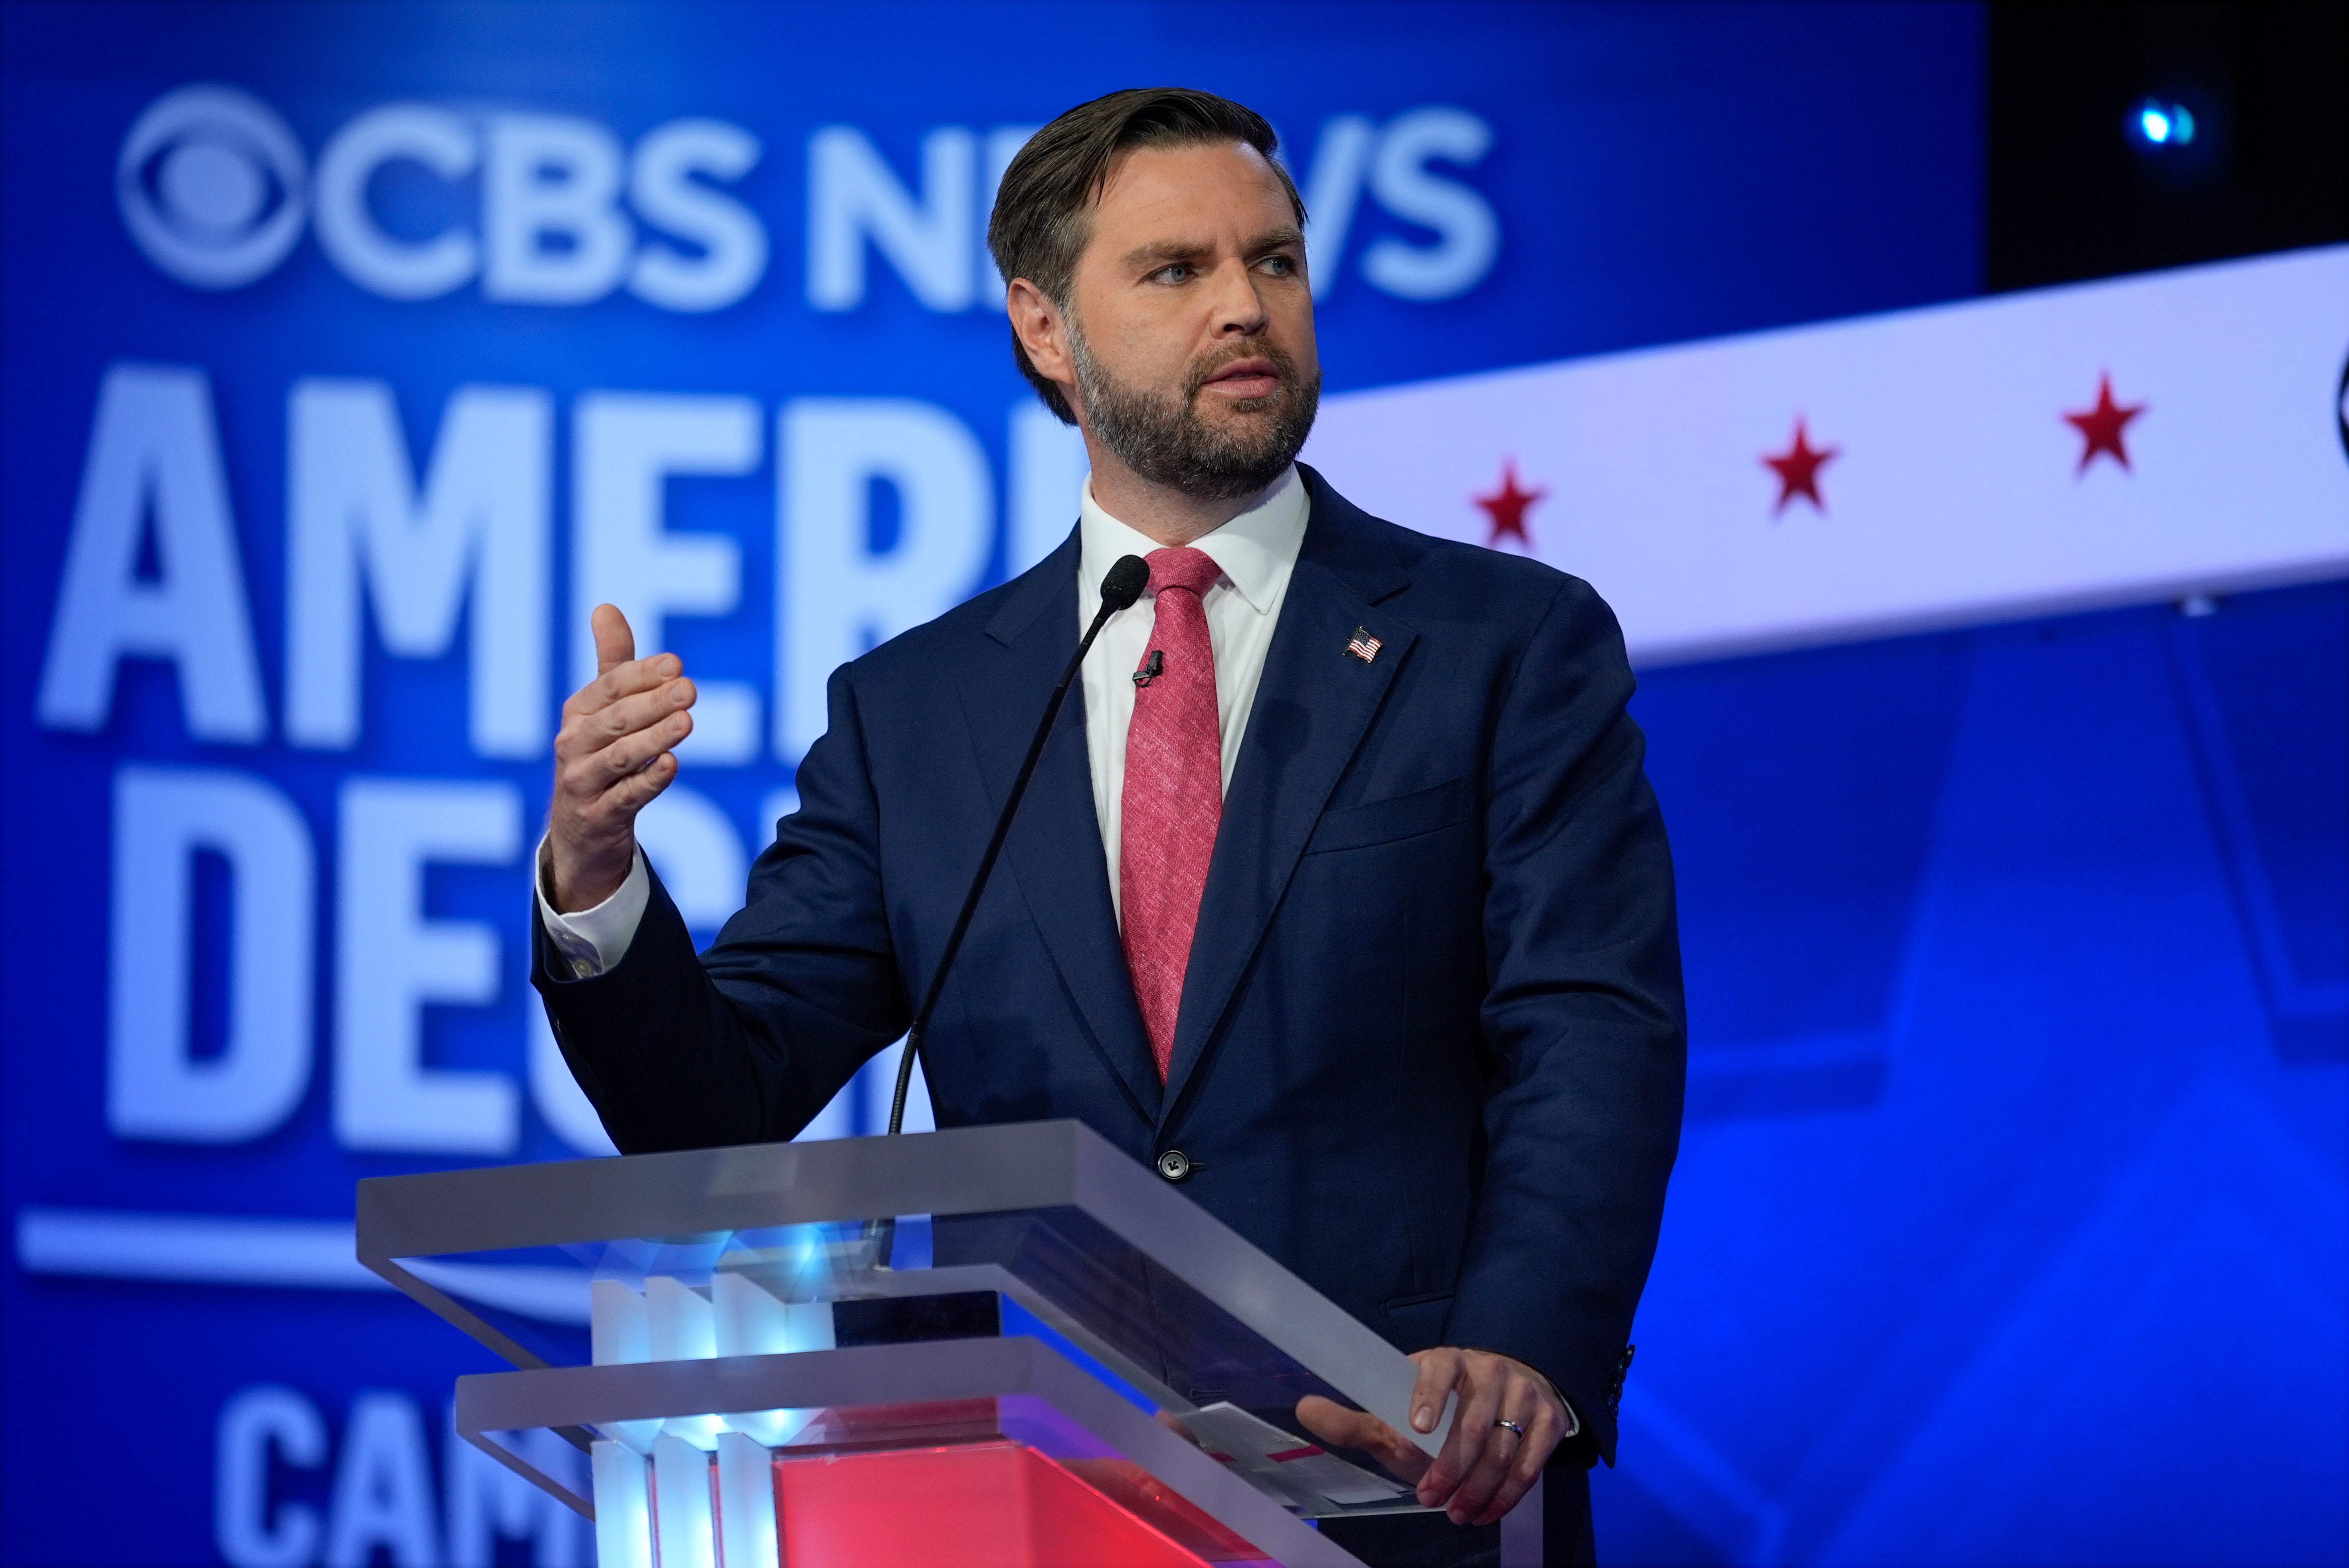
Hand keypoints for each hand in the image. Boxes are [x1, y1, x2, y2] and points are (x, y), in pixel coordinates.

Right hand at [548, 605, 694, 910]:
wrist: (580, 831)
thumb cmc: (598, 757)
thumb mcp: (601, 711)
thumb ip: (612, 663)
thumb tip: (605, 606)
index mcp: (579, 712)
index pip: (611, 687)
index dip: (642, 674)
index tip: (676, 664)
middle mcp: (574, 744)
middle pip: (616, 719)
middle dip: (652, 703)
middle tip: (689, 690)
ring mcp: (583, 782)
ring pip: (620, 757)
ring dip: (653, 738)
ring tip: (686, 723)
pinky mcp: (598, 816)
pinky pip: (624, 797)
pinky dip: (647, 782)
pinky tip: (671, 766)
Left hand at [1295, 1347, 1568, 1526]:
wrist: (1503, 1404)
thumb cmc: (1438, 1414)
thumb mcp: (1394, 1414)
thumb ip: (1353, 1419)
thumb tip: (1304, 1408)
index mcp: (1446, 1361)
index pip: (1440, 1370)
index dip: (1429, 1397)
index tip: (1415, 1430)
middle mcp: (1489, 1370)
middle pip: (1475, 1424)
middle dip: (1451, 1469)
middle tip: (1430, 1499)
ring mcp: (1523, 1392)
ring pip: (1505, 1447)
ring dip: (1480, 1488)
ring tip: (1458, 1513)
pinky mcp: (1549, 1418)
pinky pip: (1533, 1460)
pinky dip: (1509, 1493)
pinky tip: (1487, 1511)